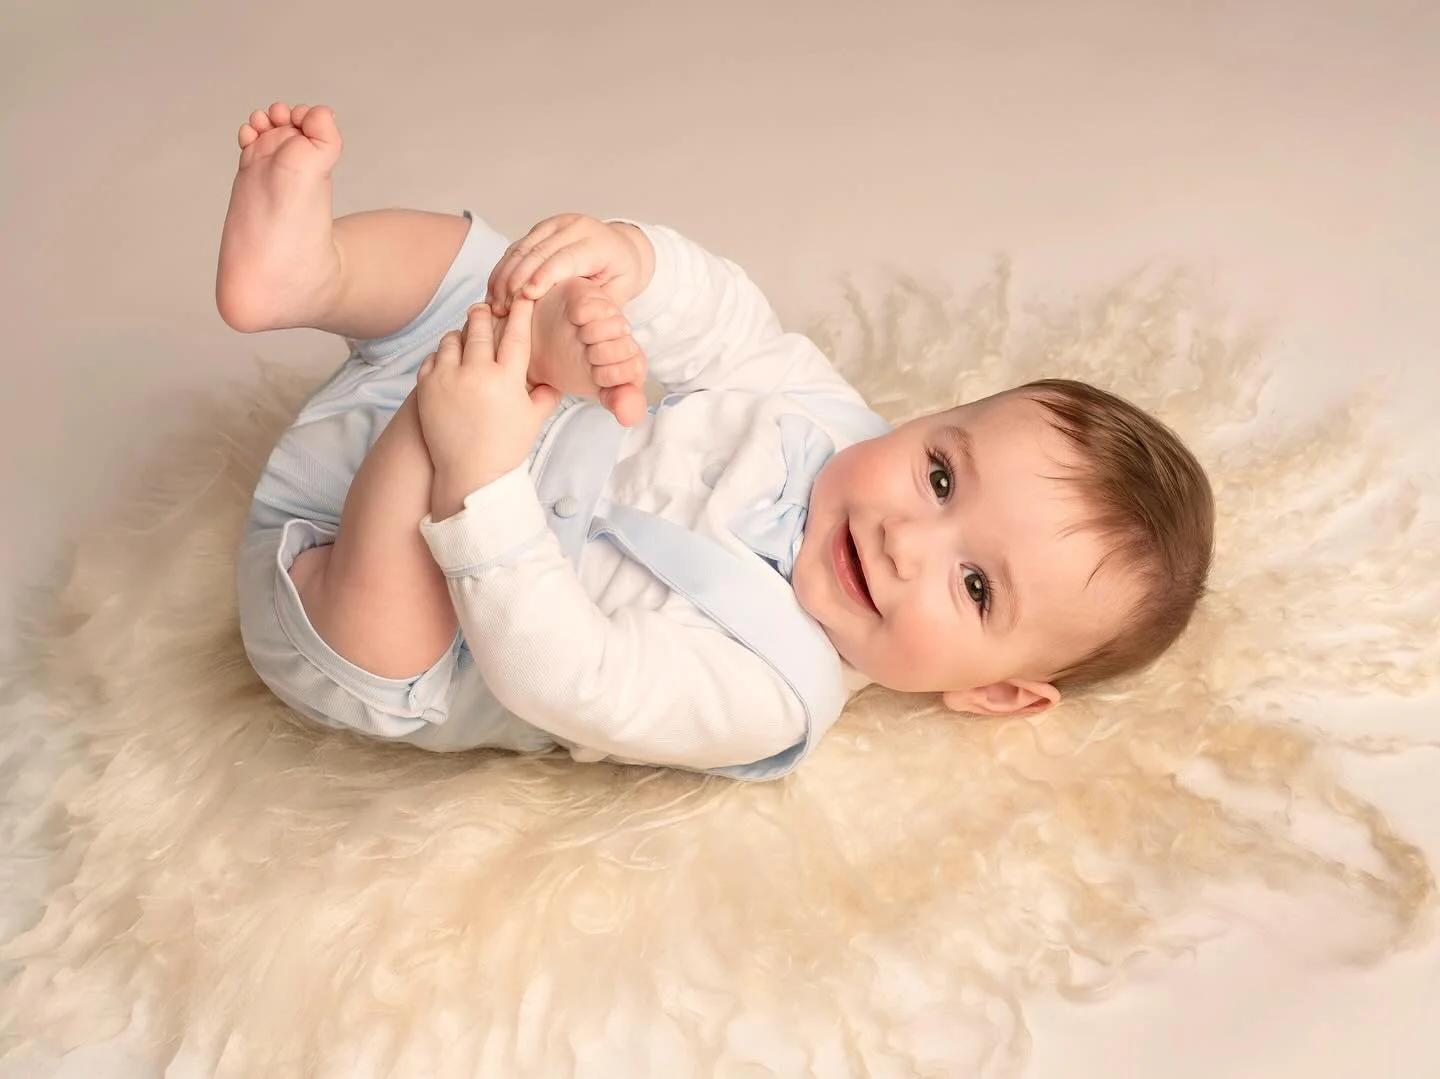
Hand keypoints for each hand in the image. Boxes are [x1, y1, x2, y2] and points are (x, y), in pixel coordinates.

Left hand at [416, 300, 560, 519]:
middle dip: (484, 314)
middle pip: (480, 327)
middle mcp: (477, 373)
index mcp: (507, 379)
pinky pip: (432, 357)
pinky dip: (441, 356)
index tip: (522, 296)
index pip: (516, 334)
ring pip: (452, 339)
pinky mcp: (427, 387)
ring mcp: (448, 378)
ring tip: (467, 339)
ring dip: (461, 335)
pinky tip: (450, 361)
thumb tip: (553, 376)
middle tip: (486, 308)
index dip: (521, 311)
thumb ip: (546, 394)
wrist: (470, 474)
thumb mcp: (534, 419)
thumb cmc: (505, 448)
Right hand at [487, 214, 654, 314]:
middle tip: (504, 309)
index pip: (565, 258)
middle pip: (537, 251)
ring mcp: (554, 224)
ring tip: (495, 304)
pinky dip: (503, 269)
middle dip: (517, 280)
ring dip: (504, 276)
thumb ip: (597, 301)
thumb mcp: (620, 291)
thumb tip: (574, 314)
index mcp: (597, 242)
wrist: (621, 249)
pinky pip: (516, 248)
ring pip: (521, 248)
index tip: (527, 296)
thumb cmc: (621, 275)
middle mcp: (574, 227)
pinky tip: (494, 291)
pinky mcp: (540, 229)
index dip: (544, 276)